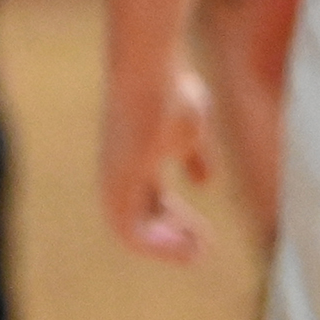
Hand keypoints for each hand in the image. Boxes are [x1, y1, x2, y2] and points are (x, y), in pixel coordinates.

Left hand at [101, 58, 214, 262]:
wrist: (150, 71)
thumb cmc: (172, 92)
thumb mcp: (192, 129)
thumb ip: (194, 155)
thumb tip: (204, 181)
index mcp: (135, 162)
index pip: (151, 203)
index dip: (177, 222)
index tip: (205, 233)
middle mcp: (119, 173)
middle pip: (141, 219)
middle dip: (173, 237)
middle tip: (204, 243)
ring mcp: (114, 178)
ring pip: (129, 232)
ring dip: (165, 248)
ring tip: (196, 248)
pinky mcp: (116, 181)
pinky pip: (127, 231)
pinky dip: (156, 245)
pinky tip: (187, 242)